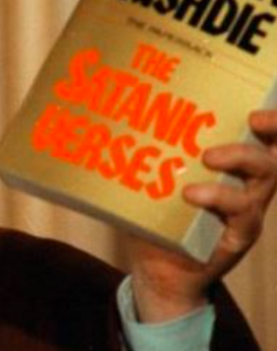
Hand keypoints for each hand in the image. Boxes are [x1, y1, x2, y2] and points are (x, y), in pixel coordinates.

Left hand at [129, 109, 276, 322]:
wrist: (157, 270)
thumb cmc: (156, 217)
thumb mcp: (154, 179)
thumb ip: (149, 152)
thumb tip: (113, 114)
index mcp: (230, 163)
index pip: (262, 134)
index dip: (271, 117)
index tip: (255, 104)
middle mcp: (248, 183)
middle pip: (274, 150)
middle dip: (274, 128)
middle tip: (251, 119)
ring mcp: (247, 208)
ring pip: (266, 175)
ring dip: (240, 159)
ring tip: (209, 157)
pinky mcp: (240, 234)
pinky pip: (242, 212)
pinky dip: (218, 198)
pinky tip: (192, 194)